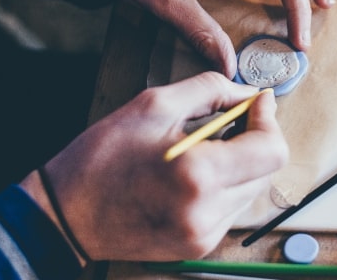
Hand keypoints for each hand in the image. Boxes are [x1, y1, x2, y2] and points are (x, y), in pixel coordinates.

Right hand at [20, 72, 287, 261]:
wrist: (64, 215)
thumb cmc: (102, 157)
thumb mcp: (153, 105)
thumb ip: (210, 90)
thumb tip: (249, 94)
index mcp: (198, 175)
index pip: (272, 150)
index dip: (268, 120)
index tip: (257, 103)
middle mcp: (208, 211)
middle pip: (267, 170)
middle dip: (256, 139)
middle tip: (230, 120)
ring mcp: (205, 234)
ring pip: (253, 189)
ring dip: (241, 163)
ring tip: (205, 148)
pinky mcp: (199, 246)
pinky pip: (232, 208)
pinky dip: (225, 185)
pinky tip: (195, 174)